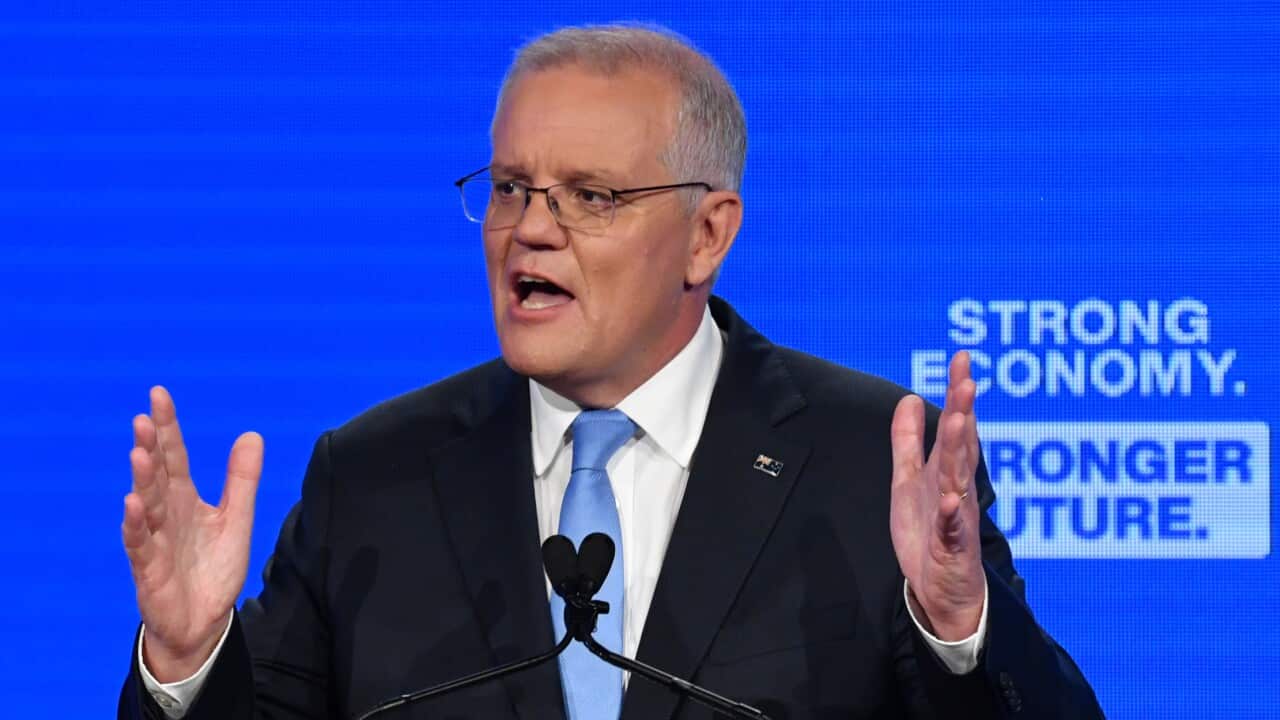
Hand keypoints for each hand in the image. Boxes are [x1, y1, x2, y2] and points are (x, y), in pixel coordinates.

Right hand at [121, 386, 262, 681]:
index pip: (174, 455)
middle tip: (143, 417)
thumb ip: (242, 479)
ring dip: (142, 480)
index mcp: (184, 498)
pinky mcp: (149, 569)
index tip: (158, 395)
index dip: (167, 427)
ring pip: (146, 504)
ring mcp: (155, 540)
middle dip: (150, 446)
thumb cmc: (214, 567)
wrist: (205, 619)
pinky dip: (136, 525)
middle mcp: (165, 514)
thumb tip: (251, 434)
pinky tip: (132, 504)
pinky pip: (140, 544)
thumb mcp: (236, 518)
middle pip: (156, 474)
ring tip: (140, 453)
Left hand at [889, 351, 984, 640]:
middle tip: (967, 380)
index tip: (962, 359)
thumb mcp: (909, 481)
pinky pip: (953, 531)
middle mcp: (957, 489)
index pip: (956, 426)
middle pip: (961, 445)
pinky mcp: (952, 549)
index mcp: (946, 472)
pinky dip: (954, 516)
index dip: (958, 393)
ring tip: (957, 420)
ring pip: (959, 480)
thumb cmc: (929, 533)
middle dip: (963, 412)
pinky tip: (952, 501)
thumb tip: (907, 397)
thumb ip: (908, 442)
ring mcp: (958, 519)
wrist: (940, 592)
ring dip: (958, 450)